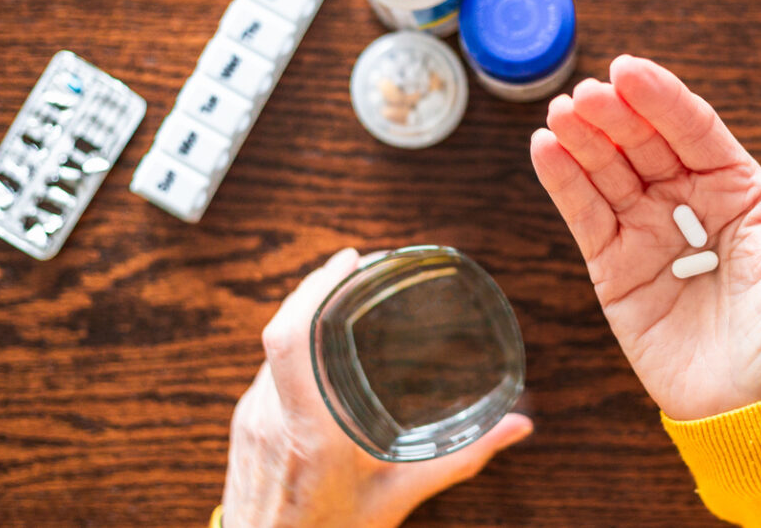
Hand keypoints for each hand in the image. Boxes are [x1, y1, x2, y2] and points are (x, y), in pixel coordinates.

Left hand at [222, 248, 532, 527]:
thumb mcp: (400, 498)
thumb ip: (460, 460)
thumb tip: (517, 428)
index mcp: (309, 432)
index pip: (290, 338)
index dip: (315, 288)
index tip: (349, 261)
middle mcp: (271, 416)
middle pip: (283, 328)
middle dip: (318, 288)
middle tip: (357, 266)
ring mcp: (249, 417)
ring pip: (273, 346)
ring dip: (305, 314)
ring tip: (343, 294)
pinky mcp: (243, 423)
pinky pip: (266, 367)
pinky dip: (294, 343)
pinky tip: (321, 342)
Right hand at [530, 56, 760, 420]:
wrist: (754, 405)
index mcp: (737, 190)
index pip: (694, 130)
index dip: (662, 98)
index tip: (629, 70)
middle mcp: (688, 203)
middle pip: (644, 144)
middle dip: (615, 115)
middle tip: (588, 95)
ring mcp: (646, 233)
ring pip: (608, 172)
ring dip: (583, 140)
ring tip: (563, 114)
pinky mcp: (613, 268)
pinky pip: (585, 216)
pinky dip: (563, 182)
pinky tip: (545, 148)